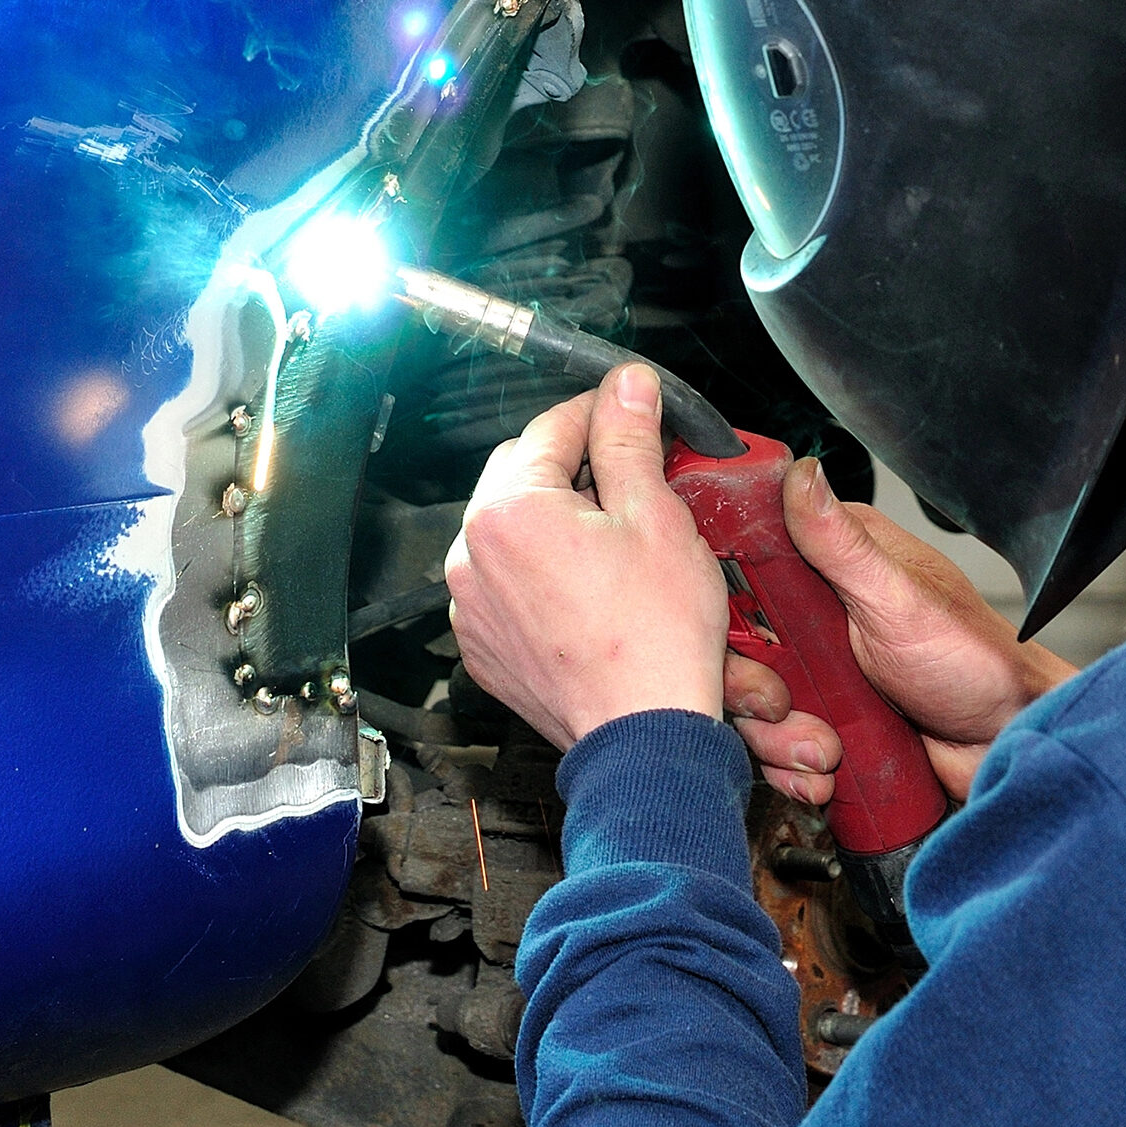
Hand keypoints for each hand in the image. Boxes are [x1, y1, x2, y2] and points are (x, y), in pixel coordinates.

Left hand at [445, 364, 728, 750]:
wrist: (644, 740)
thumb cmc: (655, 638)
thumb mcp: (655, 516)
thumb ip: (630, 439)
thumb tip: (627, 385)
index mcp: (509, 509)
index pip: (551, 427)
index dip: (599, 413)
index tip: (629, 412)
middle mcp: (472, 553)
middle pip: (520, 473)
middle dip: (572, 467)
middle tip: (628, 481)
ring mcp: (471, 604)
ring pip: (509, 529)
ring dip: (551, 520)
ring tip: (611, 542)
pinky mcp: (482, 644)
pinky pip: (502, 584)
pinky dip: (536, 573)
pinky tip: (585, 589)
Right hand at [727, 459, 1075, 803]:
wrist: (1005, 746)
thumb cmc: (974, 662)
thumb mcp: (898, 596)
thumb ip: (841, 541)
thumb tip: (801, 472)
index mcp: (830, 558)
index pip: (743, 566)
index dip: (726, 608)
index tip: (741, 639)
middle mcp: (814, 609)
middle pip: (736, 644)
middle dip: (752, 690)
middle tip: (784, 703)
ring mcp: (815, 667)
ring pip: (750, 701)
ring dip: (778, 738)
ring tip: (825, 749)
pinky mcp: (822, 716)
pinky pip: (774, 743)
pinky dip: (790, 766)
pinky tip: (826, 769)